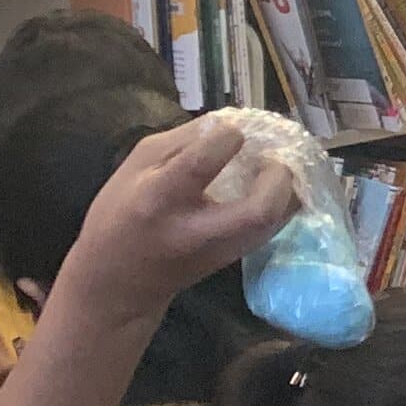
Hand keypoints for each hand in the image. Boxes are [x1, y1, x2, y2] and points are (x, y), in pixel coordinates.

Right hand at [41, 116, 295, 333]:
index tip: (232, 131)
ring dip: (288, 187)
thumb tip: (227, 122)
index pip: (202, 163)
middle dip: (279, 175)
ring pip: (275, 221)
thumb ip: (182, 140)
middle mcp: (195, 229)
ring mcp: (221, 250)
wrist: (117, 284)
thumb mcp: (135, 166)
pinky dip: (283, 201)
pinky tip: (273, 184)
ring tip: (277, 164)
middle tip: (274, 155)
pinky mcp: (236, 258)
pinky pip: (273, 227)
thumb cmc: (118, 216)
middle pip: (259, 210)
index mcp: (159, 199)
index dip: (228, 138)